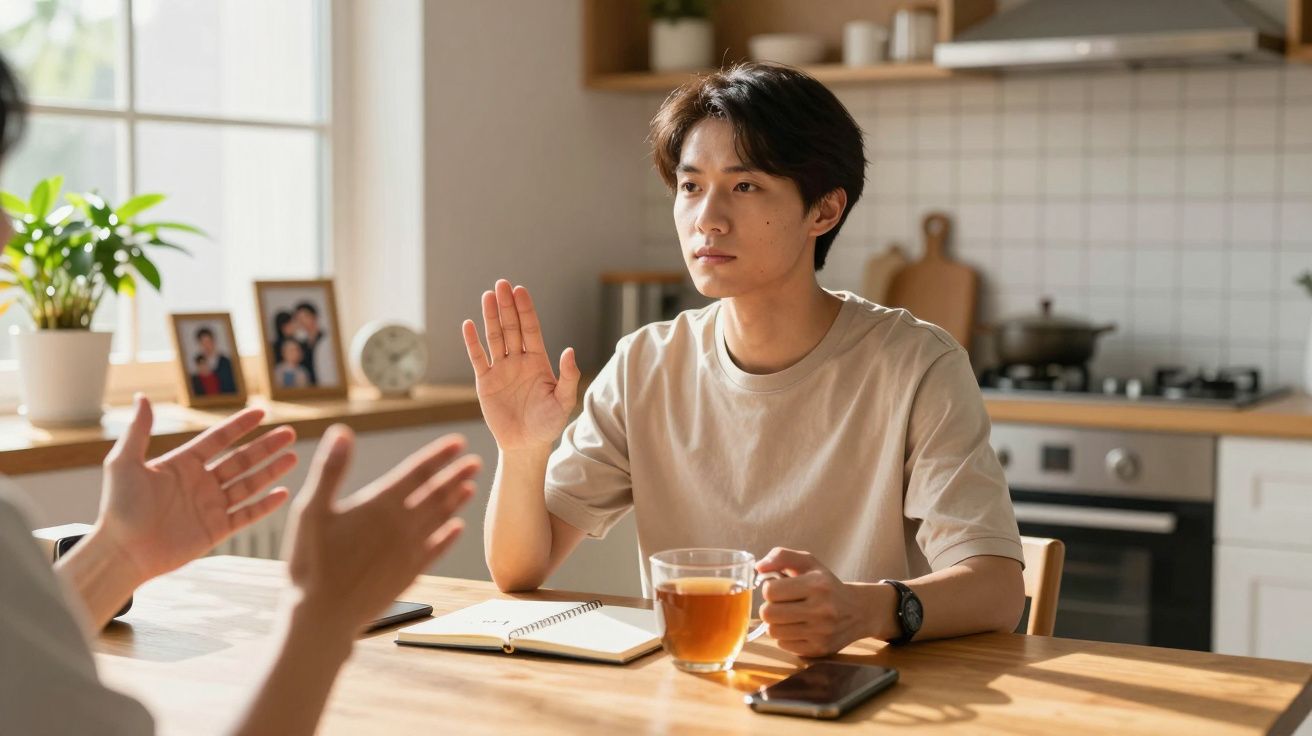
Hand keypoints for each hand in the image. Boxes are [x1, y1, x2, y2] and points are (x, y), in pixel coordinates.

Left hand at [96, 395, 297, 584]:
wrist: (122, 552)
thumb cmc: (118, 508)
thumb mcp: (124, 463)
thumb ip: (138, 431)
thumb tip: (143, 396)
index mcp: (182, 465)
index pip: (217, 440)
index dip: (239, 426)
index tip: (261, 412)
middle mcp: (200, 483)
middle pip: (240, 460)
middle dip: (265, 446)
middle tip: (289, 433)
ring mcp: (210, 507)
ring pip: (248, 484)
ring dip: (271, 471)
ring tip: (292, 457)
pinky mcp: (216, 530)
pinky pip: (246, 515)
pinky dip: (265, 505)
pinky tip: (282, 493)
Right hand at [282, 425, 480, 633]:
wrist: (322, 617)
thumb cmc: (310, 563)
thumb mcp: (310, 511)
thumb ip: (330, 470)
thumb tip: (341, 432)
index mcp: (379, 506)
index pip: (417, 472)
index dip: (438, 456)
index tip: (458, 443)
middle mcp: (401, 526)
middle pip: (436, 493)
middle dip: (456, 474)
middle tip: (474, 461)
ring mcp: (408, 552)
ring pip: (440, 519)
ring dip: (456, 501)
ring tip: (470, 486)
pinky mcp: (409, 574)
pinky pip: (436, 550)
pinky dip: (449, 536)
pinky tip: (458, 528)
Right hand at [462, 279, 579, 450]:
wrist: (525, 445)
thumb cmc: (548, 424)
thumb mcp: (563, 401)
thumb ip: (568, 376)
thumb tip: (569, 350)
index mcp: (538, 361)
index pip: (531, 329)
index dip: (525, 310)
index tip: (520, 290)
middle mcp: (519, 361)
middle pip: (511, 328)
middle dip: (507, 306)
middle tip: (502, 284)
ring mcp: (501, 370)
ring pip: (495, 338)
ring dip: (490, 317)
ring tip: (487, 296)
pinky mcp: (485, 382)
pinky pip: (478, 358)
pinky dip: (472, 342)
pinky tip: (469, 324)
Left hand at [757, 548, 875, 657]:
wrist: (859, 611)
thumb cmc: (826, 583)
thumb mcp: (808, 562)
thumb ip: (781, 557)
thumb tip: (758, 568)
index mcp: (817, 584)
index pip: (771, 591)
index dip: (770, 588)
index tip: (780, 588)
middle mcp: (821, 610)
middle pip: (768, 613)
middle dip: (770, 607)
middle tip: (781, 604)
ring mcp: (820, 632)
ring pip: (773, 631)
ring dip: (776, 622)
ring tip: (790, 615)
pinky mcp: (818, 650)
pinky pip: (783, 644)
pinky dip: (786, 635)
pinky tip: (799, 627)